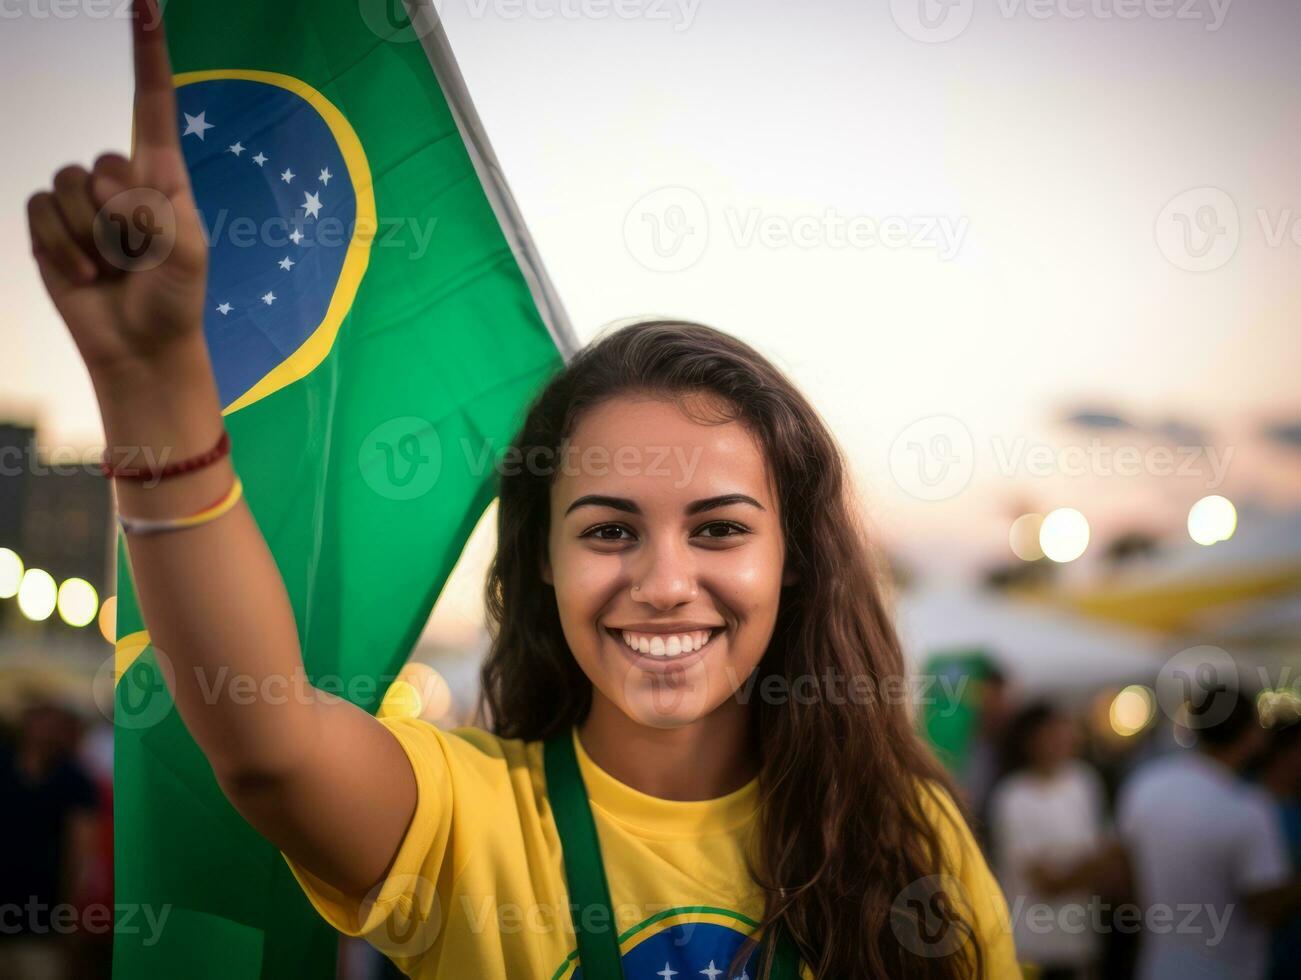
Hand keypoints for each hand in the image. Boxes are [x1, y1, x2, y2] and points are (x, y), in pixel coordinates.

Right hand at [26, 0, 207, 380]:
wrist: (139, 346)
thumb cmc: (174, 300)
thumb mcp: (190, 256)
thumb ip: (166, 216)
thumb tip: (126, 191)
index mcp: (163, 178)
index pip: (153, 106)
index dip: (148, 57)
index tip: (145, 5)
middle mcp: (120, 180)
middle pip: (104, 163)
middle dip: (120, 216)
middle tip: (137, 256)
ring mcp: (80, 201)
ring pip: (68, 187)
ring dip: (91, 237)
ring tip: (113, 267)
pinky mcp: (47, 224)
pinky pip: (39, 211)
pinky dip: (62, 247)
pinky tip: (85, 273)